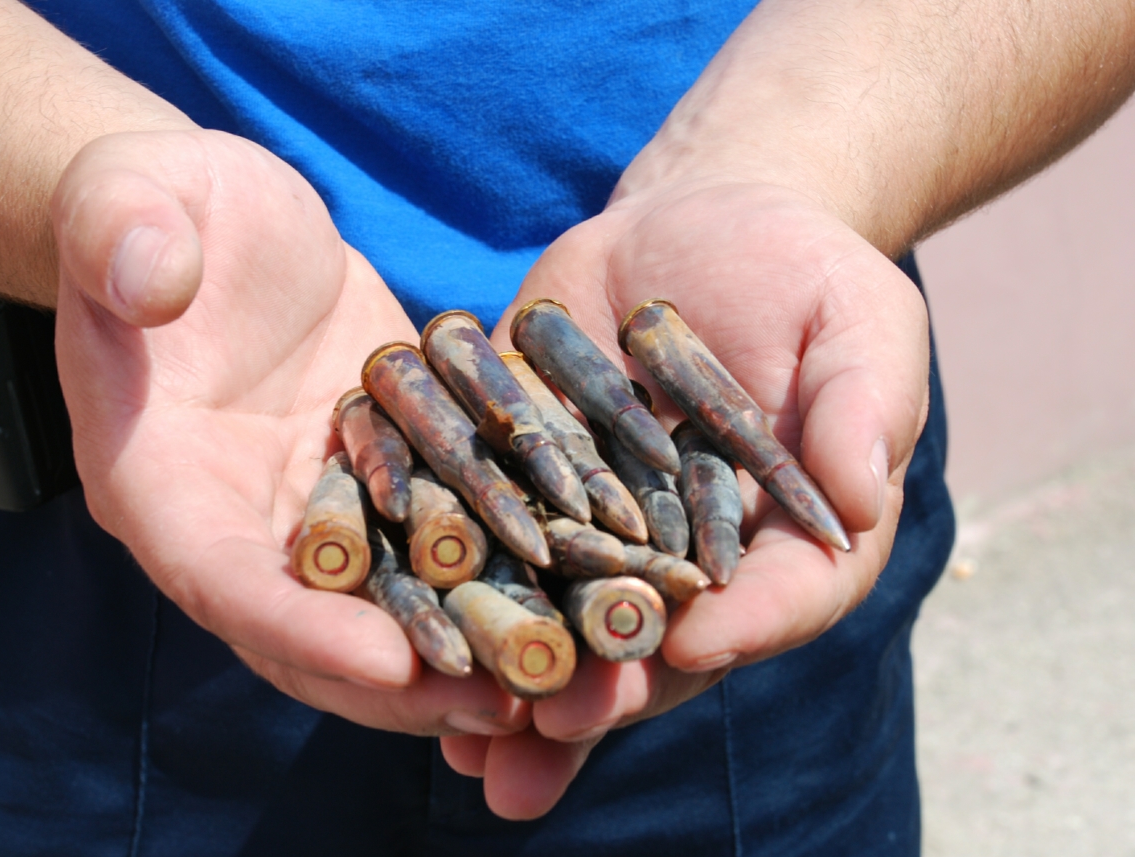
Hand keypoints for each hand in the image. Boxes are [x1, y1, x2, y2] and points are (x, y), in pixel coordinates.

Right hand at [52, 129, 528, 737]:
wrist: (206, 216)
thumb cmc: (148, 204)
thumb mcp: (124, 202)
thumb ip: (121, 236)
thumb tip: (148, 273)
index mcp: (156, 479)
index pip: (220, 578)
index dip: (301, 629)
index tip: (392, 664)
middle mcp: (237, 517)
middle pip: (314, 627)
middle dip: (402, 677)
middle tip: (496, 706)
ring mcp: (310, 502)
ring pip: (386, 596)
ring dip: (462, 642)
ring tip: (551, 676)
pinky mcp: (373, 469)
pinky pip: (433, 529)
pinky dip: (493, 564)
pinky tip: (571, 584)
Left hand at [457, 177, 929, 817]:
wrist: (693, 228)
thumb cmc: (800, 272)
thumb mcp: (855, 320)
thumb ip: (863, 405)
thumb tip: (859, 498)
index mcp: (790, 535)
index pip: (784, 593)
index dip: (747, 623)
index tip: (697, 645)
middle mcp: (692, 557)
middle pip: (660, 638)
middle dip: (608, 686)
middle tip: (556, 726)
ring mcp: (605, 532)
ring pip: (567, 618)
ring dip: (520, 681)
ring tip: (472, 744)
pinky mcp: (528, 485)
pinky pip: (494, 544)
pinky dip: (456, 590)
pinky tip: (412, 637)